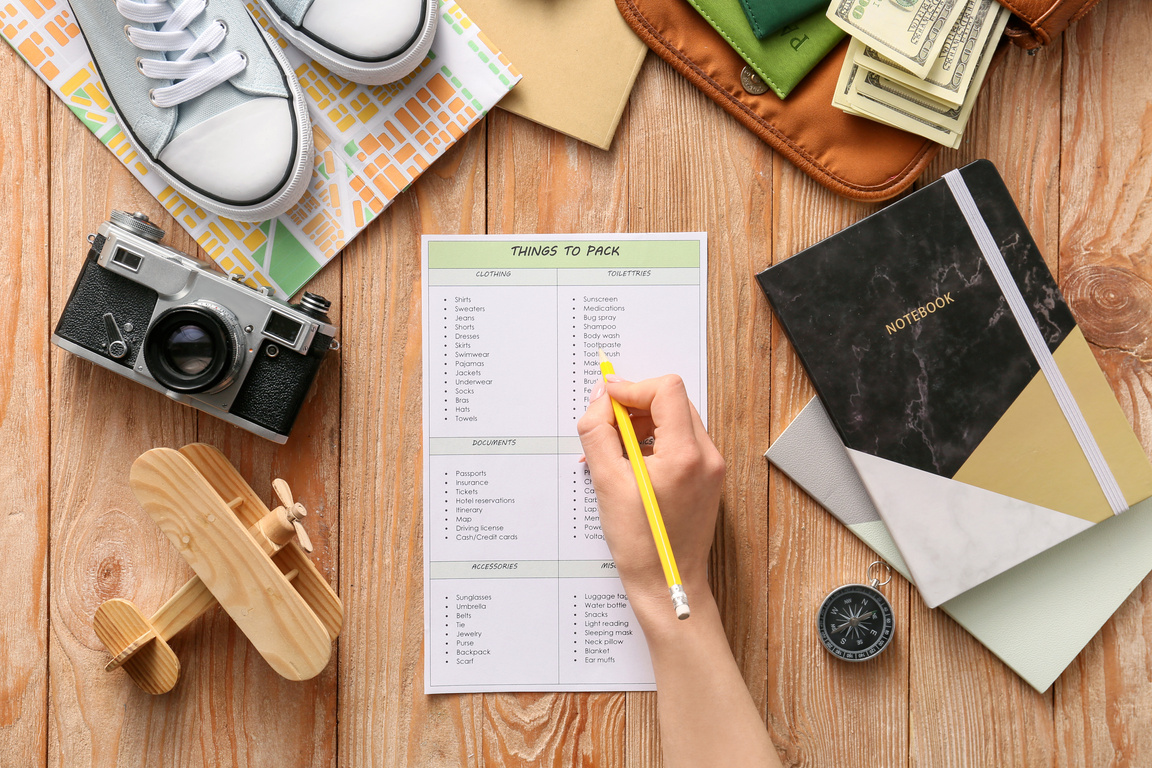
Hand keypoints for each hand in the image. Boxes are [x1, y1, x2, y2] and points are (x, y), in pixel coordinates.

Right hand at [576, 374, 723, 620]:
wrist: (667, 584)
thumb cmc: (641, 544)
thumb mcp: (607, 482)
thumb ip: (598, 432)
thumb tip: (599, 400)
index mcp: (686, 455)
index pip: (666, 390)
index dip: (631, 388)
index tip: (606, 399)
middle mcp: (707, 457)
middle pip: (672, 402)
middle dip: (635, 406)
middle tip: (605, 425)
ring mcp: (711, 468)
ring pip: (676, 421)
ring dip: (642, 425)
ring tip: (612, 450)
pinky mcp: (707, 479)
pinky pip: (680, 443)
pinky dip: (654, 443)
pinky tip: (630, 464)